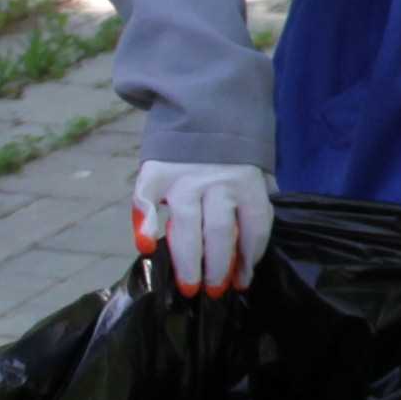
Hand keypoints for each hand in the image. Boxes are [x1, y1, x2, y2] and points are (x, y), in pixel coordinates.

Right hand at [131, 160, 272, 295]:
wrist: (204, 106)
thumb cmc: (233, 154)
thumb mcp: (257, 173)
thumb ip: (257, 205)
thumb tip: (250, 256)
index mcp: (248, 182)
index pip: (254, 227)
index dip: (249, 259)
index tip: (241, 282)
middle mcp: (218, 180)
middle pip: (220, 232)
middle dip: (217, 268)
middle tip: (212, 293)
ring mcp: (185, 177)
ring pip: (187, 225)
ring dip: (188, 260)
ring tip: (189, 287)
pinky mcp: (156, 171)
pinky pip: (146, 198)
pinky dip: (143, 222)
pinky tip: (145, 246)